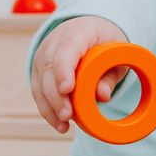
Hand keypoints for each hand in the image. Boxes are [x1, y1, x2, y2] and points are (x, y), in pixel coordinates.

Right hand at [30, 15, 129, 133]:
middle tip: (67, 115)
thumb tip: (103, 97)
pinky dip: (48, 110)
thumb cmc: (105, 43)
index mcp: (77, 32)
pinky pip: (38, 92)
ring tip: (63, 126)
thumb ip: (110, 75)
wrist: (89, 29)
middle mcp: (54, 42)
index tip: (67, 89)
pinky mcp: (38, 71)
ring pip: (40, 82)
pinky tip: (59, 125)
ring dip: (50, 107)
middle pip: (49, 69)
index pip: (66, 49)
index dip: (64, 69)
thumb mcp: (116, 55)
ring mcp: (43, 56)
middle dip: (56, 95)